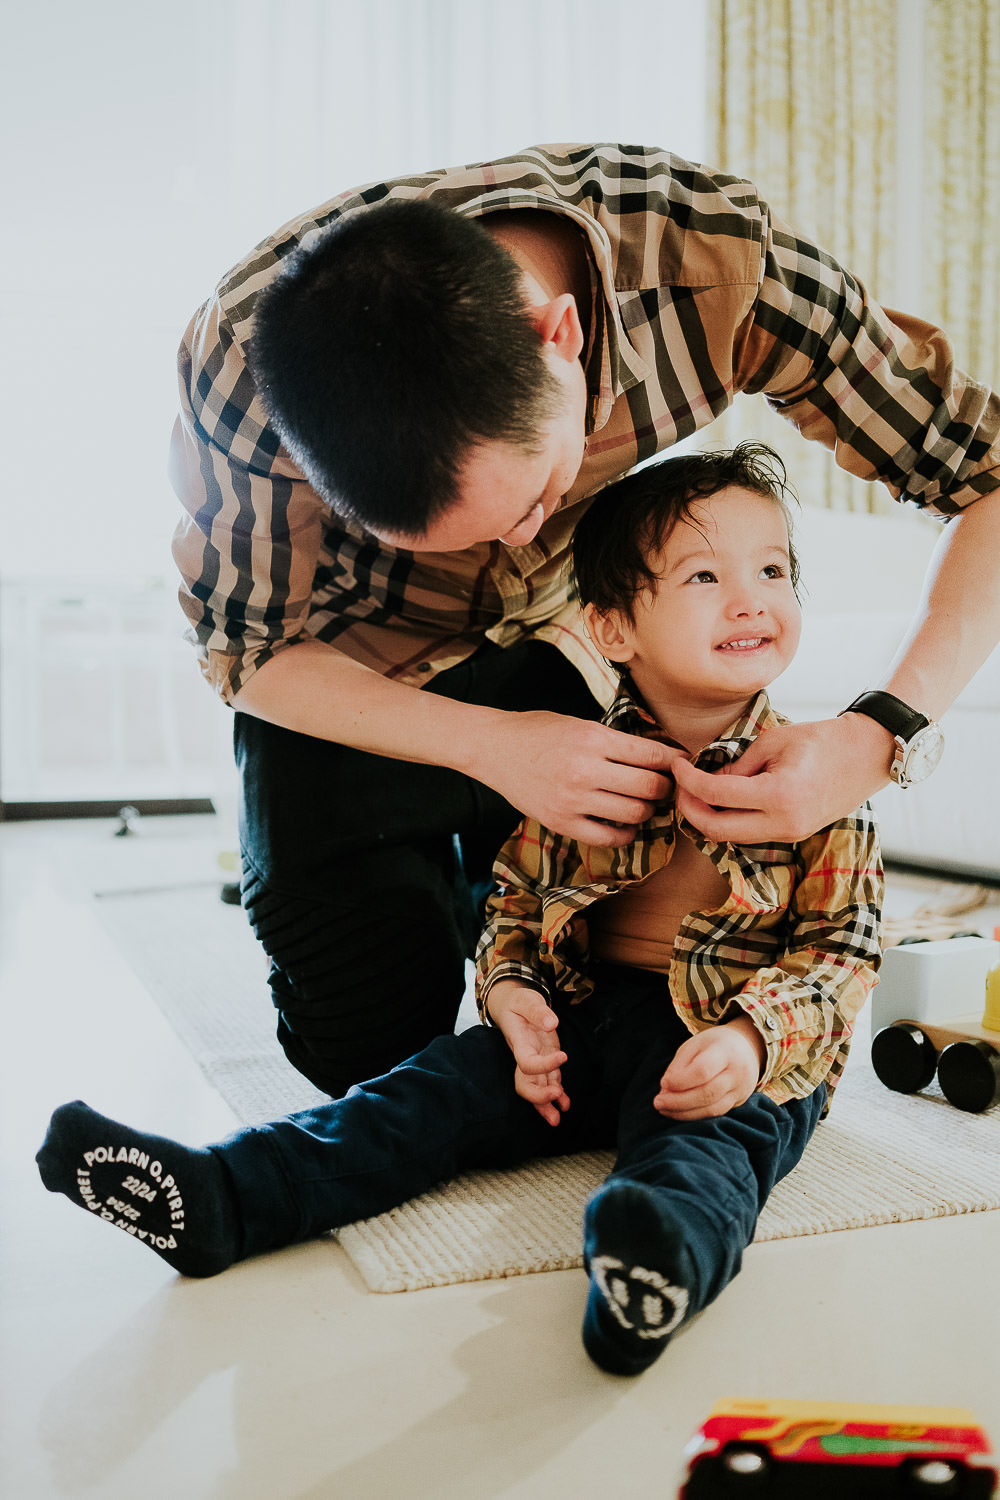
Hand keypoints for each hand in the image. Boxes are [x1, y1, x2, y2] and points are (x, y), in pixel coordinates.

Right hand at [470, 710, 683, 846]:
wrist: (494, 747)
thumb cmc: (539, 731)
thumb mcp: (581, 723)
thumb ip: (616, 741)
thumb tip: (661, 757)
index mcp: (593, 738)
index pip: (652, 755)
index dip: (675, 761)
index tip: (681, 764)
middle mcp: (585, 769)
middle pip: (649, 787)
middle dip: (665, 788)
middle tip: (665, 786)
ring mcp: (572, 799)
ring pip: (634, 814)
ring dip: (647, 811)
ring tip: (643, 803)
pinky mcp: (560, 822)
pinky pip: (609, 838)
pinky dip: (625, 833)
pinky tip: (623, 823)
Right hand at [486, 980, 569, 1125]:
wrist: (512, 1005)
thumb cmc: (519, 1002)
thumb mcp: (526, 999)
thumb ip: (538, 1010)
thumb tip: (551, 1023)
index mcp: (520, 1042)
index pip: (526, 1062)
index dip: (543, 1065)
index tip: (563, 1056)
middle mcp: (525, 1055)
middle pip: (524, 1084)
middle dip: (538, 1096)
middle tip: (556, 1096)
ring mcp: (535, 1060)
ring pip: (536, 1088)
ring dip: (545, 1105)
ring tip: (557, 1119)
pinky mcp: (545, 1060)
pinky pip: (548, 1082)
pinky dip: (557, 1096)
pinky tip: (565, 1105)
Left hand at [654, 1018, 765, 1119]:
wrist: (746, 1049)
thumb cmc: (714, 1045)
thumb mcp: (695, 1044)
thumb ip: (680, 1065)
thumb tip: (665, 1089)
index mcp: (726, 1051)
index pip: (703, 1070)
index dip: (680, 1080)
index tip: (663, 1082)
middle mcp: (737, 1073)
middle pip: (707, 1093)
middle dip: (679, 1101)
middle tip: (657, 1102)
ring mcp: (740, 1090)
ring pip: (712, 1109)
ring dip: (684, 1113)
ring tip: (664, 1110)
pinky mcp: (738, 1102)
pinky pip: (715, 1114)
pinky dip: (694, 1115)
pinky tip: (678, 1113)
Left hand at [671, 714, 893, 843]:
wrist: (867, 755)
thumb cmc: (822, 740)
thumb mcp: (772, 742)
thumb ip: (736, 766)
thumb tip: (706, 782)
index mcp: (778, 795)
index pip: (715, 794)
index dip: (688, 780)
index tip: (677, 765)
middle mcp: (783, 823)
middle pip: (716, 830)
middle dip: (690, 809)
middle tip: (680, 786)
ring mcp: (790, 833)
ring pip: (732, 837)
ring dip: (708, 818)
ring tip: (697, 791)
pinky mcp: (793, 835)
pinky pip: (750, 834)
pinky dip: (730, 820)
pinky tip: (723, 800)